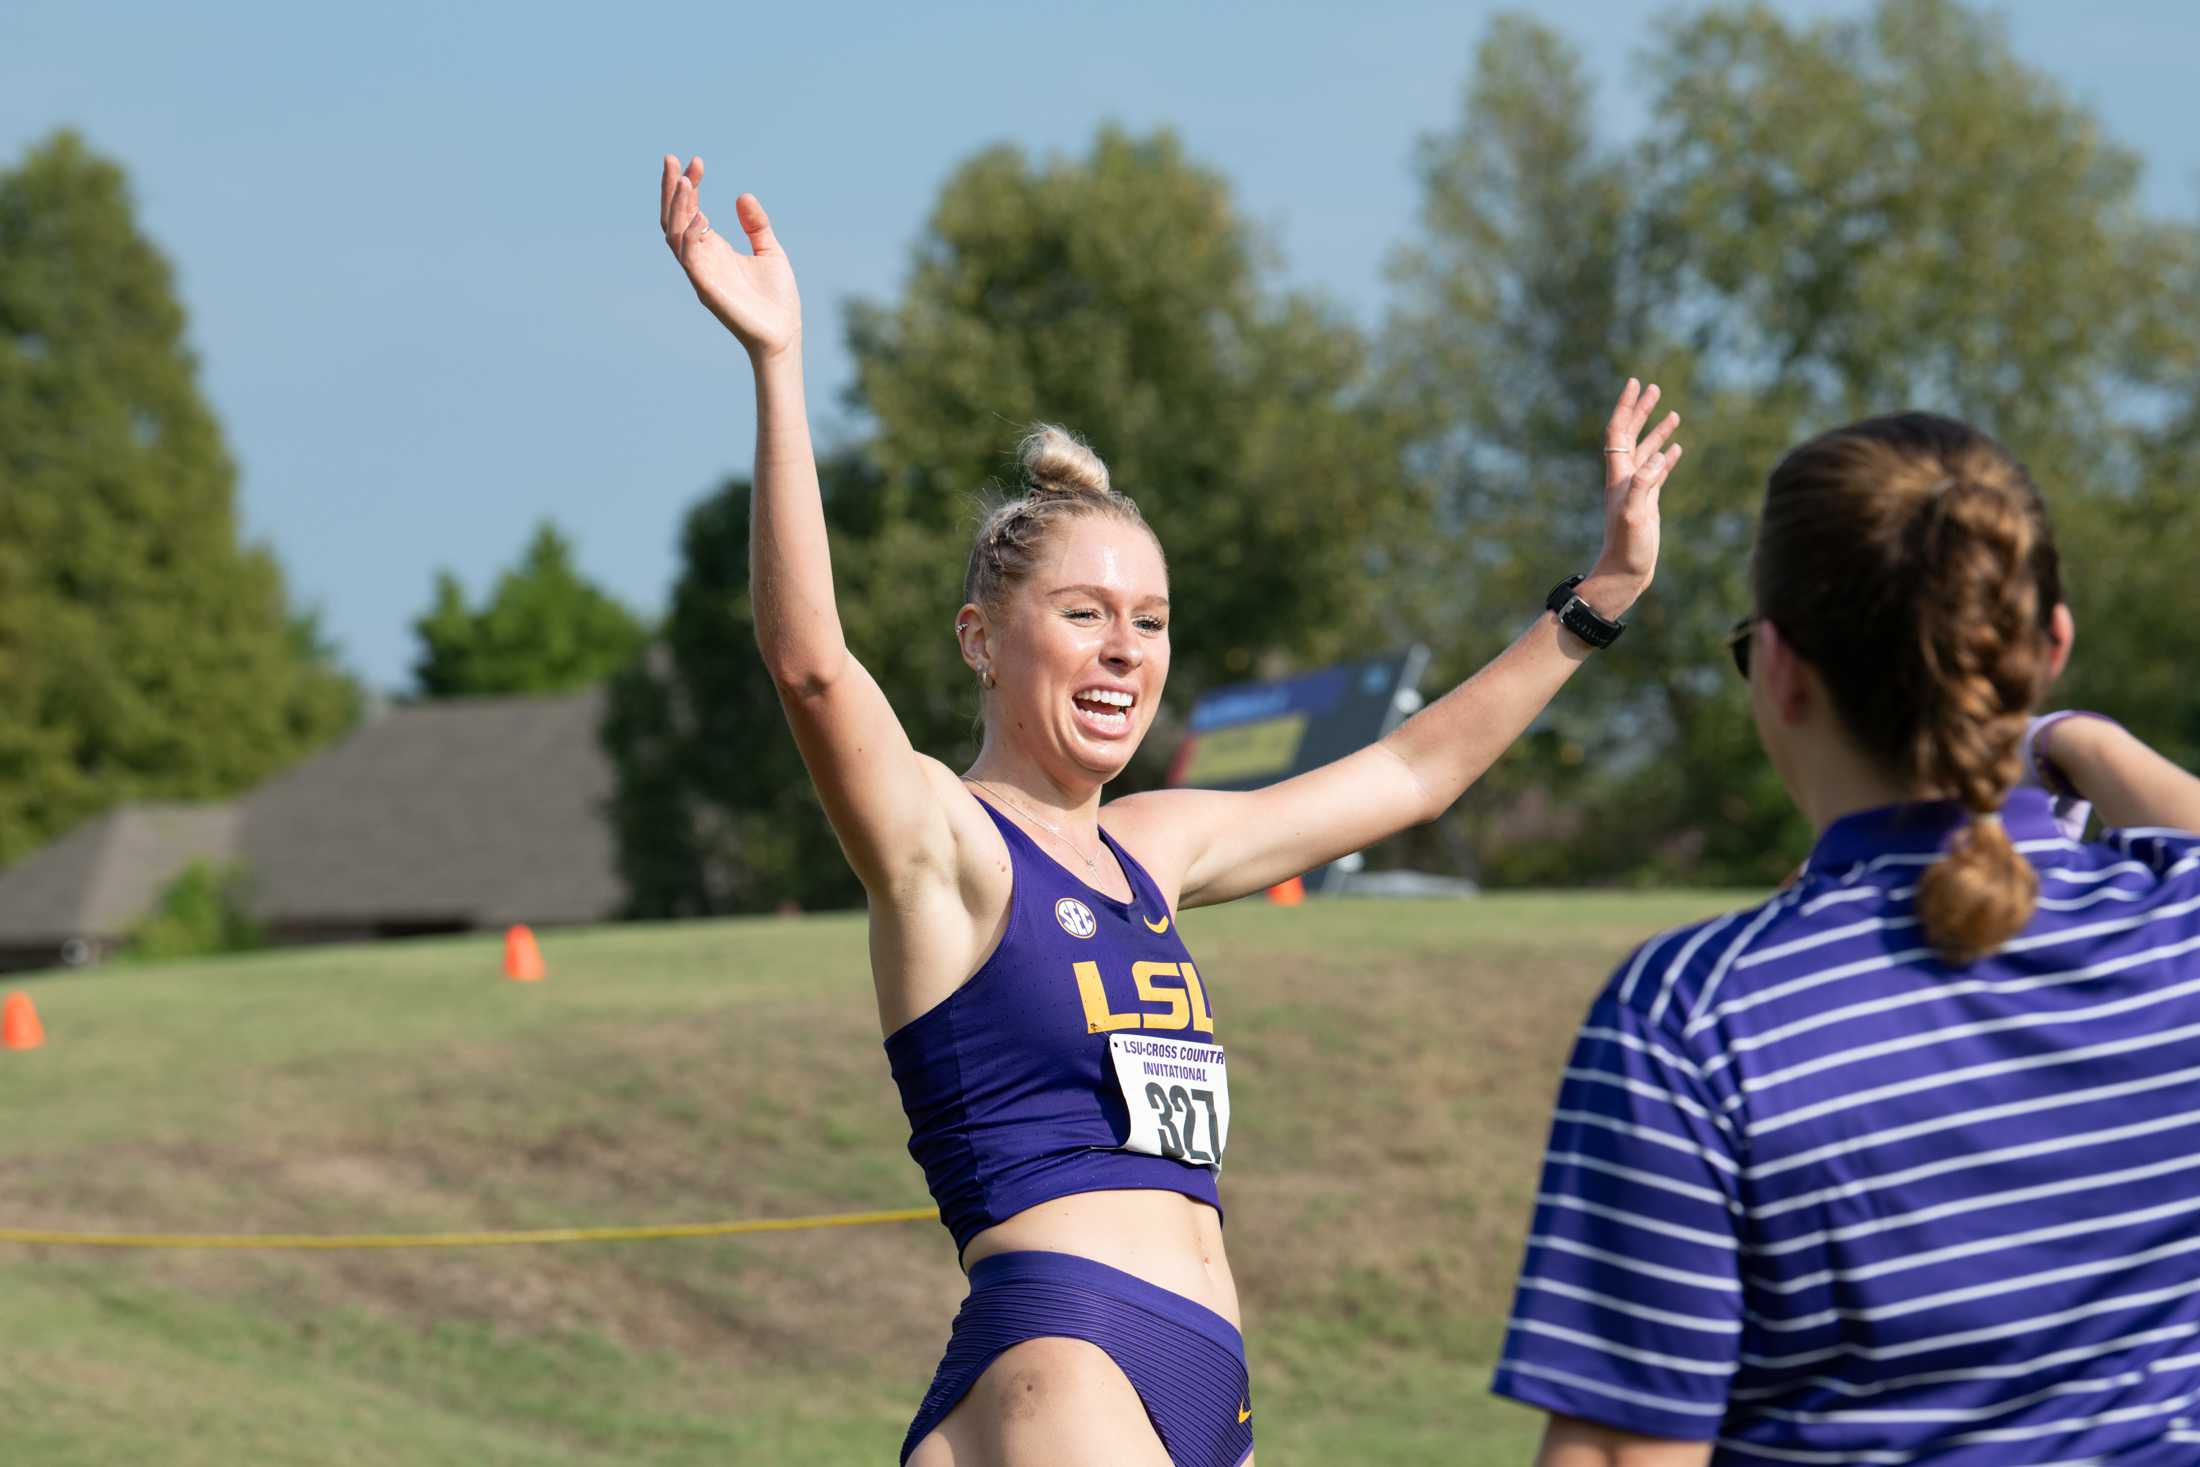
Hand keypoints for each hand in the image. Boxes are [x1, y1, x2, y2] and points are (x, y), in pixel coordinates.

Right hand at [659, 155, 801, 360]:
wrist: (783, 333)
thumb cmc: (776, 298)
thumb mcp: (770, 250)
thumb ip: (756, 225)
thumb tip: (742, 196)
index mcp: (713, 249)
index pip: (690, 211)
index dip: (690, 186)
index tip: (696, 161)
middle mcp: (701, 259)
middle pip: (673, 219)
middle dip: (670, 190)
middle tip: (671, 159)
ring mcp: (701, 274)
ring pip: (675, 236)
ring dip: (677, 208)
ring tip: (684, 180)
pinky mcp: (707, 289)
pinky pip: (690, 260)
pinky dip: (691, 236)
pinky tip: (700, 216)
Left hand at [1584, 377, 1681, 614]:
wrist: (1625, 573)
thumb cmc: (1627, 548)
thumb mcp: (1636, 515)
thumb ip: (1645, 484)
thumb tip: (1660, 455)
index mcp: (1619, 476)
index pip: (1618, 432)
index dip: (1625, 407)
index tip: (1634, 383)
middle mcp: (1625, 479)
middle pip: (1630, 435)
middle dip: (1640, 410)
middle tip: (1652, 387)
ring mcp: (1636, 489)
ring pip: (1646, 451)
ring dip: (1656, 430)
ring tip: (1672, 412)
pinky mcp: (1648, 502)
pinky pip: (1658, 471)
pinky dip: (1666, 456)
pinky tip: (1676, 447)